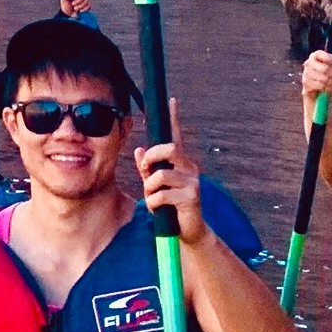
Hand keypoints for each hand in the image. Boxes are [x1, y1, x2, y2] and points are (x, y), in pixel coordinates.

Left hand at [57, 0, 90, 19]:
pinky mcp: (87, 6)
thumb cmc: (65, 4)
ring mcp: (85, 0)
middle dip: (78, 1)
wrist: (68, 13)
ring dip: (80, 6)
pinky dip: (84, 9)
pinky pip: (89, 6)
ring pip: (86, 2)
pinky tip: (80, 11)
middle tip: (72, 4)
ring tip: (75, 8)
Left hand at [137, 113, 205, 245]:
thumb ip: (147, 168)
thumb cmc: (169, 205)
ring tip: (153, 198)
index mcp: (180, 162)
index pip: (176, 136)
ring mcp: (193, 182)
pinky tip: (159, 209)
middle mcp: (190, 168)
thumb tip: (139, 150)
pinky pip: (161, 195)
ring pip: (161, 175)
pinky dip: (153, 203)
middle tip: (146, 171)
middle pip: (169, 149)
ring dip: (150, 189)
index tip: (171, 100)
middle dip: (152, 158)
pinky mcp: (192, 197)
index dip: (174, 117)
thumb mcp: (155, 185)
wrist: (187, 231)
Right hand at [299, 49, 331, 97]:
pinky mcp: (306, 84)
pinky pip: (319, 86)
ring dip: (331, 83)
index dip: (329, 58)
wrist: (317, 91)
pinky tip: (328, 88)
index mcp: (315, 57)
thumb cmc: (328, 76)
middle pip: (325, 68)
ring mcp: (306, 74)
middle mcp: (308, 63)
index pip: (319, 54)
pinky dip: (326, 88)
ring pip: (323, 78)